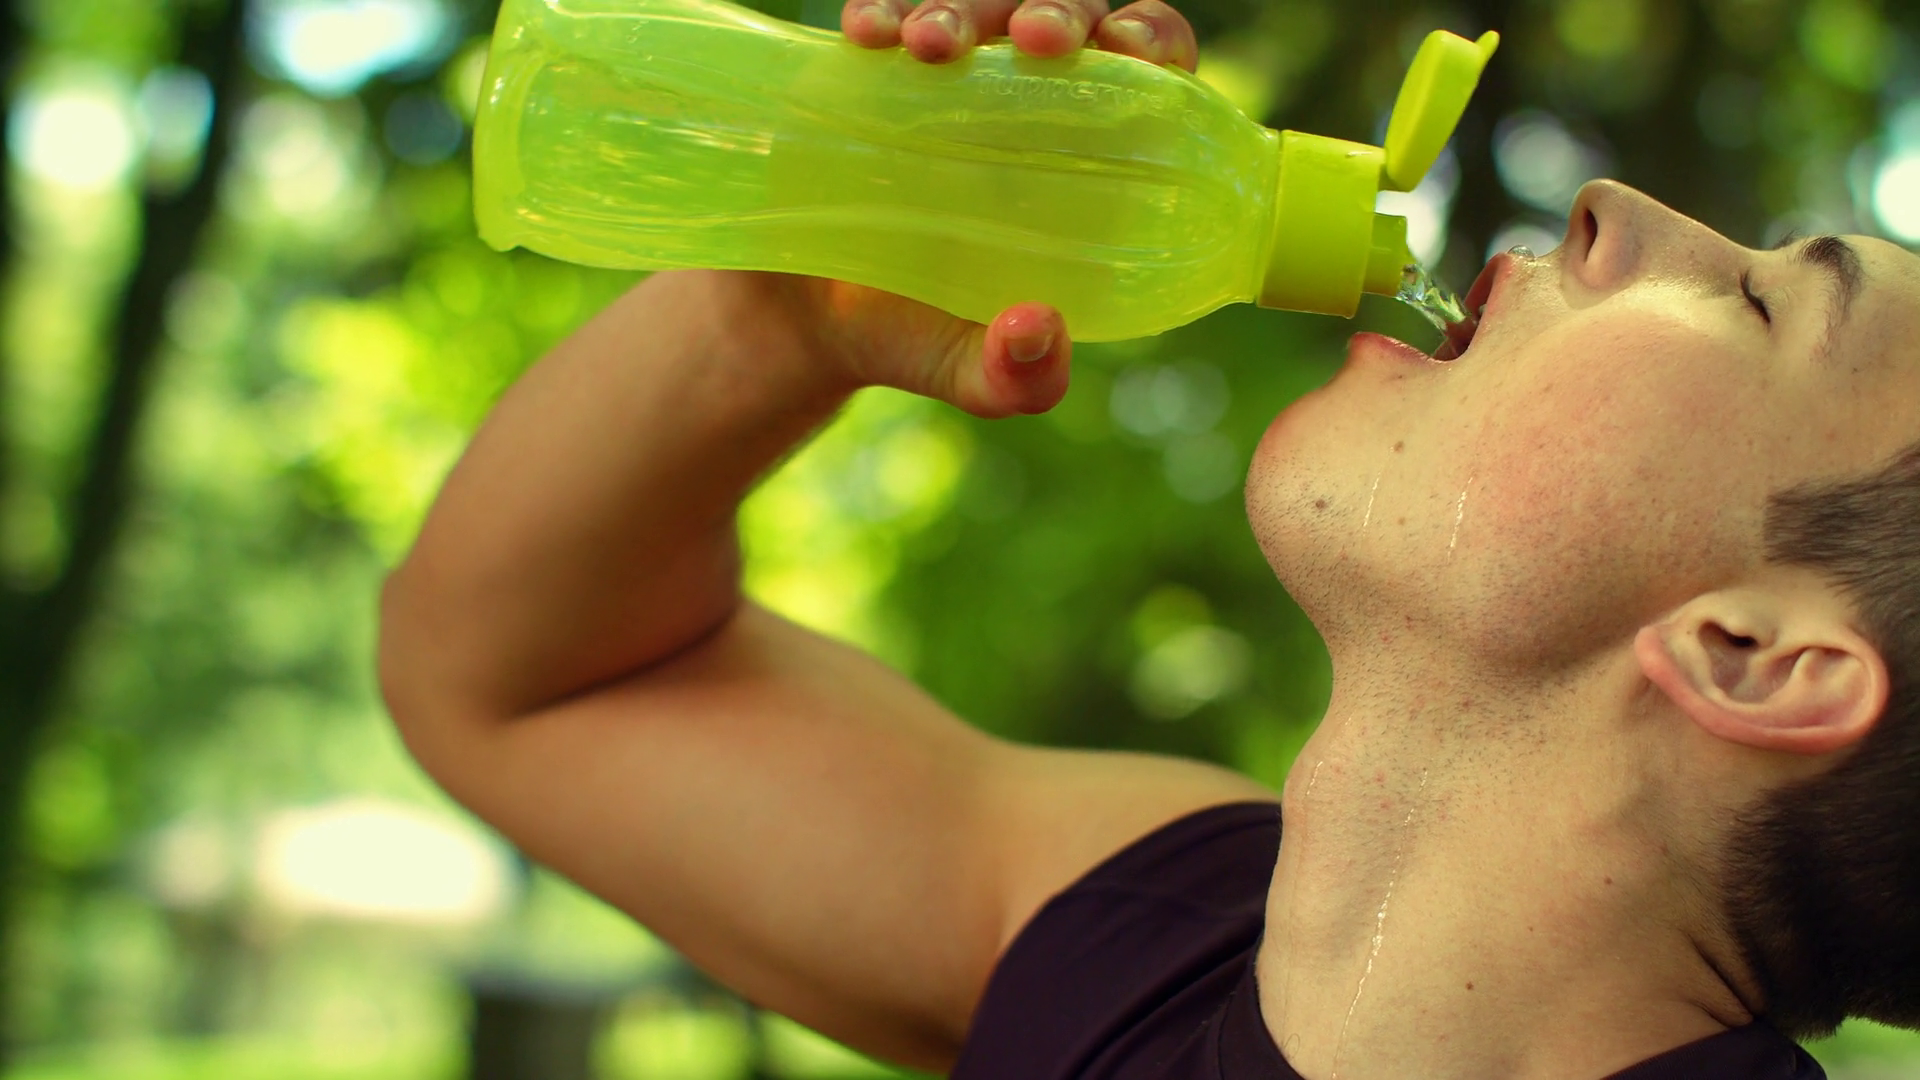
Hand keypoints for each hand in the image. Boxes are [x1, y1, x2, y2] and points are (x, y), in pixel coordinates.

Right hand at [729, 0, 1199, 419]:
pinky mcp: (870, 65)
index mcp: (1080, 160)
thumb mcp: (969, 374)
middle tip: (1034, 38)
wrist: (793, 318)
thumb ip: (1018, 376)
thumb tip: (1040, 330)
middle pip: (1066, 14)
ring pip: (977, 2)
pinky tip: (865, 34)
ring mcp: (945, 74)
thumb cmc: (910, 335)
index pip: (1145, 72)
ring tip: (928, 46)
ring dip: (962, 6)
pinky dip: (882, 9)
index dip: (1152, 41)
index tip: (1135, 49)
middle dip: (1059, 8)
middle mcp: (1022, 102)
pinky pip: (886, 11)